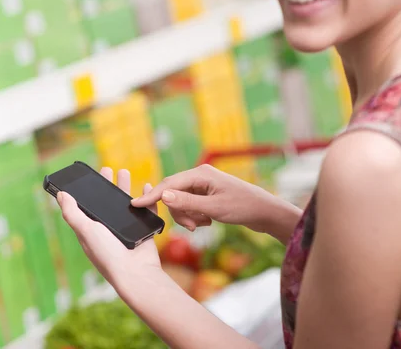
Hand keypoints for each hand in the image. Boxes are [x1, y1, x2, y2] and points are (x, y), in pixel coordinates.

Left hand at [56, 167, 160, 287]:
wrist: (136, 273)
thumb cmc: (108, 255)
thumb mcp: (85, 231)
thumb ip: (73, 213)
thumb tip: (60, 195)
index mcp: (92, 230)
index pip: (87, 206)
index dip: (87, 192)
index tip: (88, 176)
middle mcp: (109, 230)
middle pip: (107, 202)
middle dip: (107, 185)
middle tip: (107, 169)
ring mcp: (127, 230)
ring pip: (127, 203)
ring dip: (125, 188)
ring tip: (125, 172)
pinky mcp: (143, 230)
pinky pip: (146, 210)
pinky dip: (147, 198)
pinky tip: (147, 186)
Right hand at [131, 164, 301, 243]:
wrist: (265, 212)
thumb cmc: (243, 207)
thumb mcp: (214, 208)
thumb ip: (187, 203)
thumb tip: (164, 195)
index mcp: (200, 174)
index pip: (169, 184)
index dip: (152, 196)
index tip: (135, 205)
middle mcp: (199, 176)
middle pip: (173, 193)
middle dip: (179, 212)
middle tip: (193, 227)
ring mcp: (203, 185)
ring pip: (181, 202)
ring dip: (188, 216)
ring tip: (204, 224)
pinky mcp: (207, 195)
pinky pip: (190, 205)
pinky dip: (195, 216)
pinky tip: (208, 221)